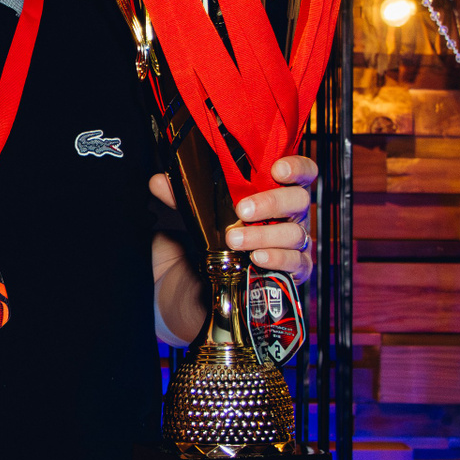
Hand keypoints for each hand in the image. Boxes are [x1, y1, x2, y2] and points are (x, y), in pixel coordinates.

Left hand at [149, 155, 317, 282]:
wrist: (202, 292)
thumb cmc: (208, 245)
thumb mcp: (191, 220)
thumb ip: (181, 199)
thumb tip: (159, 181)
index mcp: (272, 192)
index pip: (300, 172)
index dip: (295, 167)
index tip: (276, 169)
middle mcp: (289, 216)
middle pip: (299, 200)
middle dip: (271, 203)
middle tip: (241, 210)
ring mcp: (294, 244)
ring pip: (295, 234)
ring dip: (264, 235)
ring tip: (234, 240)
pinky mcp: (293, 273)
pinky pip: (298, 264)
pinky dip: (278, 260)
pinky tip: (258, 259)